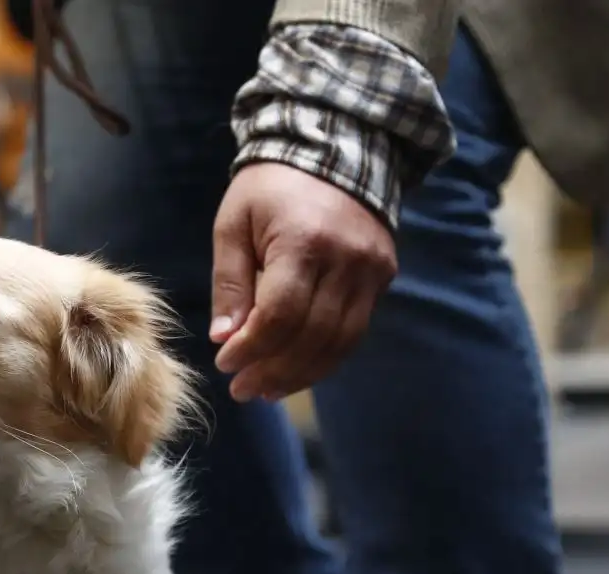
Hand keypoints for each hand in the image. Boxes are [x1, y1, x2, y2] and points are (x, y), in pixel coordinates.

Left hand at [209, 163, 396, 401]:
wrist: (335, 148)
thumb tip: (224, 338)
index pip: (280, 315)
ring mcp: (371, 269)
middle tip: (242, 390)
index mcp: (304, 242)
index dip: (252, 348)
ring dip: (301, 374)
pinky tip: (297, 372)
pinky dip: (326, 358)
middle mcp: (346, 259)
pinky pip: (355, 331)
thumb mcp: (234, 224)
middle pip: (312, 335)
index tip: (226, 364)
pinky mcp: (383, 275)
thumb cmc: (270, 188)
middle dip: (273, 370)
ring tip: (267, 390)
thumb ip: (230, 282)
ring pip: (339, 341)